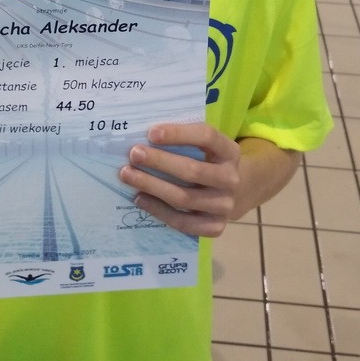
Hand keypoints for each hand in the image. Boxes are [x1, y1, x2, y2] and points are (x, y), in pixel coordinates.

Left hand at [119, 123, 240, 236]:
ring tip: (128, 175)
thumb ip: (182, 139)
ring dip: (152, 186)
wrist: (231, 194)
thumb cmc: (206, 162)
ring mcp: (225, 206)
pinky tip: (139, 198)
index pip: (207, 137)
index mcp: (230, 152)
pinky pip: (182, 222)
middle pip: (192, 171)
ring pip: (184, 198)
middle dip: (159, 161)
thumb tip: (143, 136)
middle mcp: (231, 179)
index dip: (179, 134)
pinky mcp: (215, 227)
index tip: (151, 133)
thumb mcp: (204, 147)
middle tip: (134, 154)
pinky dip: (158, 210)